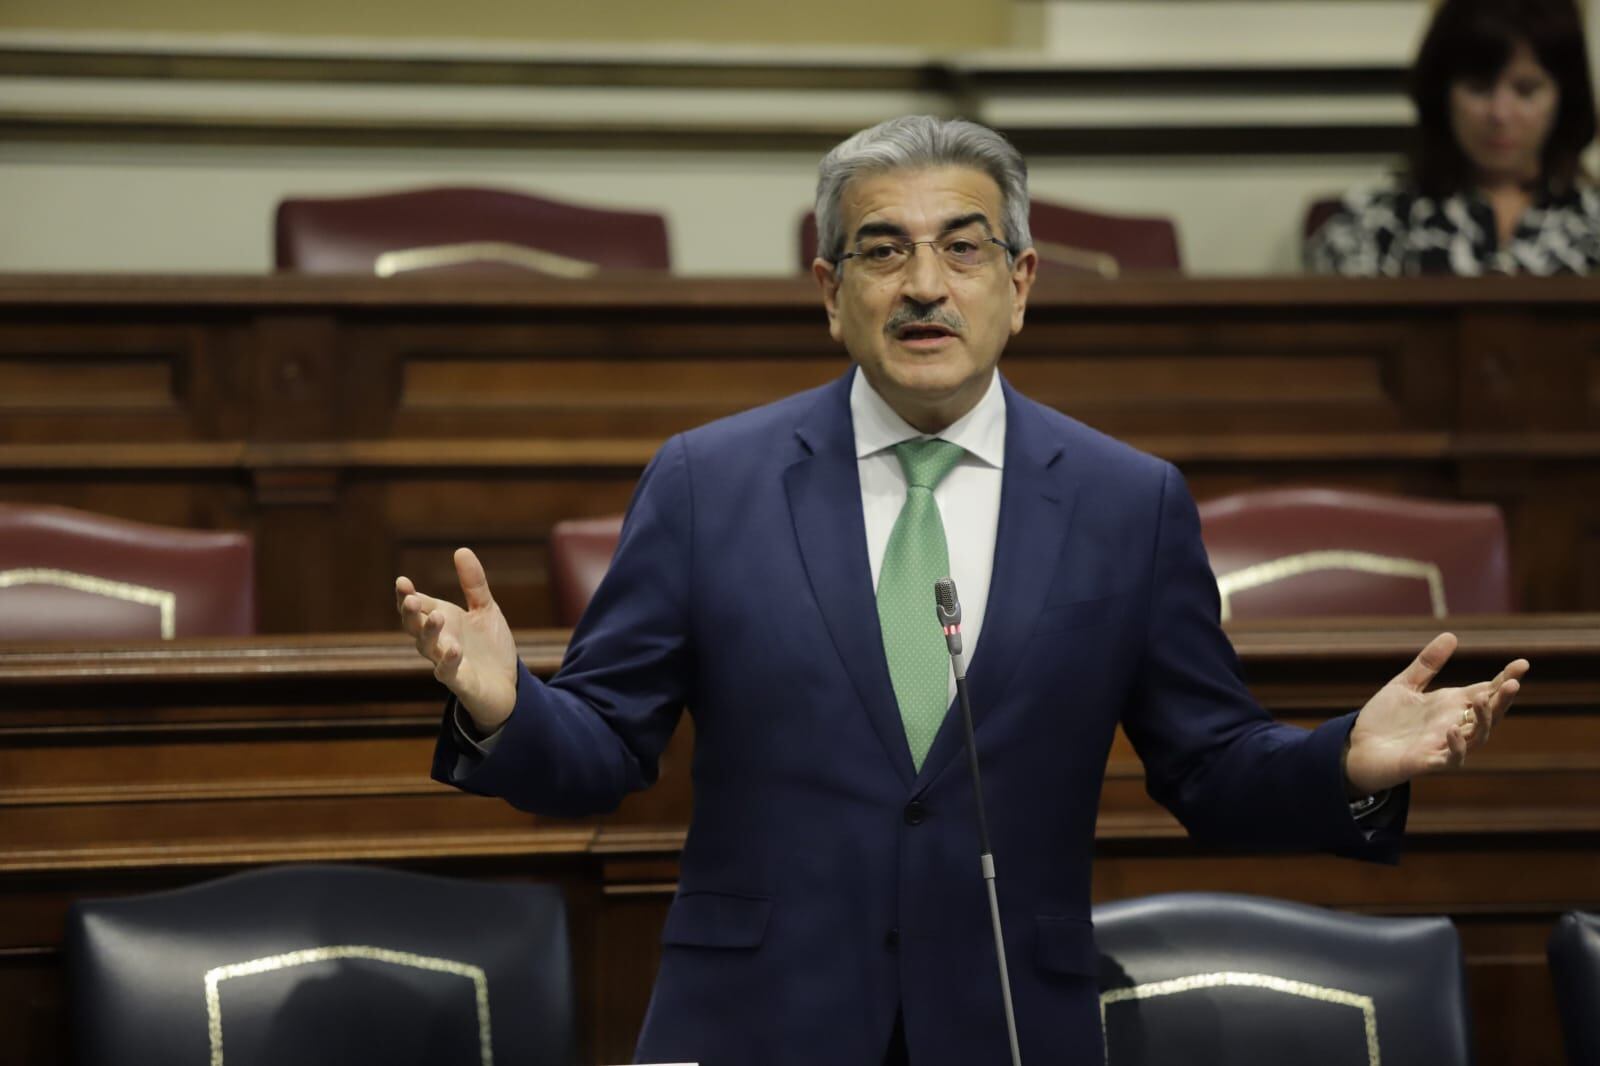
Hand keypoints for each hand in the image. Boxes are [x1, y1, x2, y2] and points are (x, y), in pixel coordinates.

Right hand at [395, 547, 518, 733]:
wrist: (508, 685)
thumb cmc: (489, 647)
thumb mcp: (485, 610)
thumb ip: (473, 584)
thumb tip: (460, 550)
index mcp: (441, 621)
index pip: (418, 606)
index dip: (407, 595)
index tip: (401, 582)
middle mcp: (438, 642)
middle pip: (414, 627)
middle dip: (410, 613)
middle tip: (410, 599)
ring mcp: (447, 663)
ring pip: (428, 649)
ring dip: (429, 633)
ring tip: (436, 617)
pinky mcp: (461, 683)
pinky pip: (449, 673)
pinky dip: (449, 662)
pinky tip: (454, 649)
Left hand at [1343, 632, 1528, 795]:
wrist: (1357, 748)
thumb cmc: (1384, 720)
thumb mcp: (1405, 685)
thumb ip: (1427, 664)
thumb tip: (1451, 635)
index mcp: (1450, 706)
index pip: (1486, 691)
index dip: (1505, 679)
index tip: (1523, 663)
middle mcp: (1453, 725)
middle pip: (1489, 715)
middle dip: (1503, 700)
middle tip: (1514, 683)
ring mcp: (1443, 746)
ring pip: (1477, 737)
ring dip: (1483, 720)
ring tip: (1483, 698)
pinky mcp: (1427, 763)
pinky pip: (1450, 759)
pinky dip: (1457, 747)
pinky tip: (1453, 730)